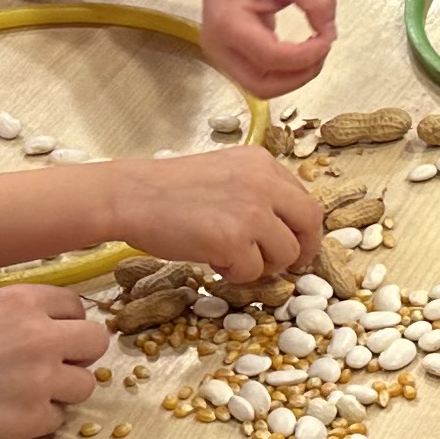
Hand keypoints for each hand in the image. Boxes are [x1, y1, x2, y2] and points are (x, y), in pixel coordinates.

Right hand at [0, 283, 109, 438]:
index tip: (53, 334)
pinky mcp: (34, 418)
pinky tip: (9, 415)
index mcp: (22, 301)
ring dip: (63, 390)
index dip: (65, 322)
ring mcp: (41, 379)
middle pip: (95, 342)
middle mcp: (41, 335)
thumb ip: (13, 315)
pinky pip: (58, 418)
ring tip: (28, 394)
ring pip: (85, 384)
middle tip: (54, 366)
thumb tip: (38, 324)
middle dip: (79, 354)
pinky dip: (39, 420)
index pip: (76, 305)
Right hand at [102, 143, 324, 279]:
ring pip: (284, 255)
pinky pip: (251, 272)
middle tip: (284, 266)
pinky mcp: (234, 241)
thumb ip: (256, 192)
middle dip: (301, 251)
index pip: (304, 199)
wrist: (131, 196)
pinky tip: (211, 259)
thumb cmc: (167, 189)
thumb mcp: (224, 173)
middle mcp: (264, 184)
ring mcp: (252, 212)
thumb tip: (282, 228)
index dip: (303, 228)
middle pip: (308, 224)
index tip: (296, 244)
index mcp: (262, 163)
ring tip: (229, 257)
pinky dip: (234, 274)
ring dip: (261, 265)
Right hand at [199, 0, 336, 97]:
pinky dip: (284, 71)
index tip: (328, 38)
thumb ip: (317, 3)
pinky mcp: (228, 53)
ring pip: (260, 87)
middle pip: (262, 86)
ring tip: (313, 50)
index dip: (306, 55)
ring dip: (292, 77)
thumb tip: (330, 34)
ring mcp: (219, 52)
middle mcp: (218, 45)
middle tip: (323, 50)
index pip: (271, 57)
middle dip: (299, 76)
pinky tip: (301, 50)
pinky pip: (259, 75)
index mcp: (228, 23)